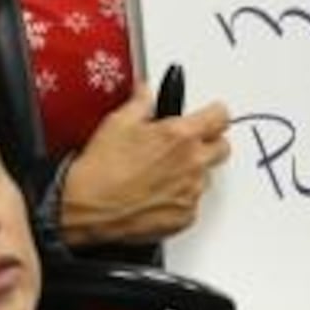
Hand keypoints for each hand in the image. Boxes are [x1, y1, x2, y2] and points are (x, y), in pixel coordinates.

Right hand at [59, 84, 230, 245]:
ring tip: (163, 172)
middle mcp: (192, 164)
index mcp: (181, 136)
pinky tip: (158, 193)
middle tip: (186, 144)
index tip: (209, 115)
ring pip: (206, 176)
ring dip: (192, 172)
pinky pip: (193, 202)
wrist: (87, 208)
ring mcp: (190, 192)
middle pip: (222, 147)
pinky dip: (180, 198)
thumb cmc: (101, 170)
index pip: (221, 116)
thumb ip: (141, 102)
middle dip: (208, 142)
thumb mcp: (119, 122)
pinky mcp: (184, 217)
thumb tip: (146, 92)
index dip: (214, 113)